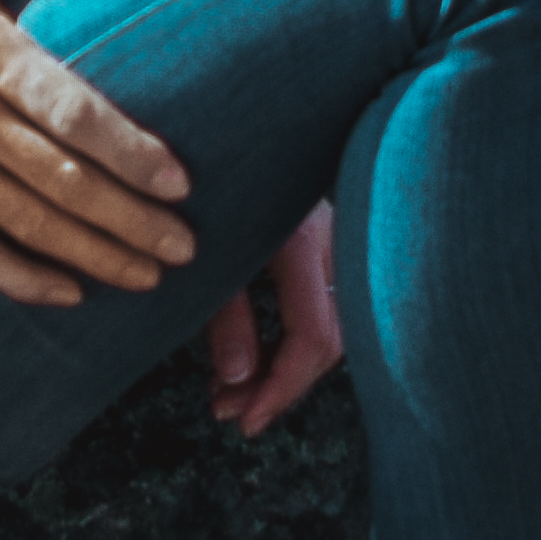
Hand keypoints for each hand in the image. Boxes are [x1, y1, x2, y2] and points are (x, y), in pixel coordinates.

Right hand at [0, 0, 186, 306]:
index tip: (181, 185)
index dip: (133, 155)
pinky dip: (22, 279)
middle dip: (132, 221)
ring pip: (28, 224)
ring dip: (94, 256)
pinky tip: (67, 293)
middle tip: (185, 246)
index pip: (76, 114)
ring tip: (147, 276)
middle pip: (65, 180)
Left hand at [200, 203, 342, 435]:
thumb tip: (237, 380)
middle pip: (329, 338)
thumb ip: (225, 317)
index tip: (244, 421)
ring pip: (326, 322)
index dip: (281, 389)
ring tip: (229, 392)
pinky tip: (249, 355)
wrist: (237, 118)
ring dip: (280, 366)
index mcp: (302, 241)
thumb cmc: (211, 180)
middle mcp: (329, 239)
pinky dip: (284, 338)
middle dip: (280, 385)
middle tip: (232, 413)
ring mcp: (332, 236)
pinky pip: (319, 300)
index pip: (313, 337)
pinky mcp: (321, 235)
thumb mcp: (208, 252)